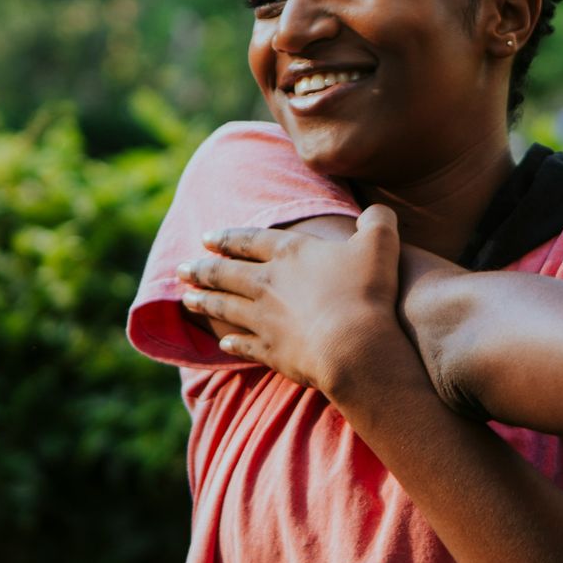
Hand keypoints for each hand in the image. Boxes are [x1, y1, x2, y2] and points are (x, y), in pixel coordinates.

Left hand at [178, 204, 407, 397]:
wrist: (354, 347)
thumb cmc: (367, 292)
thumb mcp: (380, 243)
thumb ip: (377, 221)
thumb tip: (376, 212)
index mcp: (289, 253)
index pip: (249, 241)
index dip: (228, 238)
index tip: (206, 239)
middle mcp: (268, 283)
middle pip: (226, 273)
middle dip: (202, 269)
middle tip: (181, 269)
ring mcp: (264, 318)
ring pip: (224, 307)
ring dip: (204, 302)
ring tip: (186, 299)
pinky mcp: (270, 350)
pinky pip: (243, 344)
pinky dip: (231, 342)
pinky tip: (222, 342)